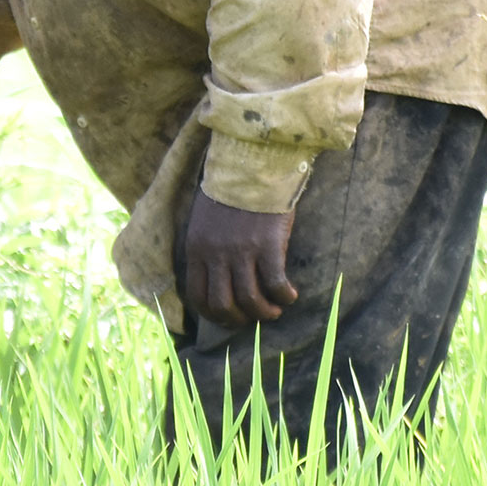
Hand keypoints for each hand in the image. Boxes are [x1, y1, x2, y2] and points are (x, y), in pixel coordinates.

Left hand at [183, 191, 298, 326]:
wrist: (251, 166)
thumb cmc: (230, 191)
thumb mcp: (204, 221)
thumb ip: (207, 248)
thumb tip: (217, 277)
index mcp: (197, 249)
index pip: (197, 296)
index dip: (213, 314)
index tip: (228, 317)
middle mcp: (216, 254)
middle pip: (223, 304)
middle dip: (238, 319)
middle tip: (252, 317)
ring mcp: (241, 251)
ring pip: (250, 300)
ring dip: (264, 312)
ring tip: (274, 310)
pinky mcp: (267, 246)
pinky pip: (275, 284)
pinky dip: (283, 296)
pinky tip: (290, 295)